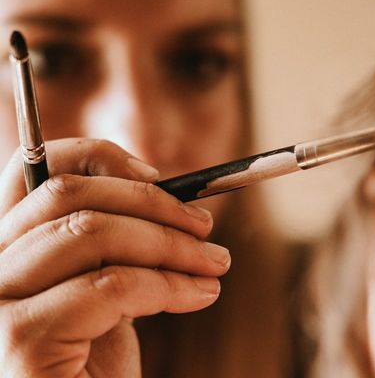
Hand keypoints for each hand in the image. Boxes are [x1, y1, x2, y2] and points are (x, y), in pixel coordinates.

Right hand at [0, 139, 230, 376]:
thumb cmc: (92, 368)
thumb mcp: (100, 290)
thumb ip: (108, 243)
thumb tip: (154, 187)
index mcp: (2, 251)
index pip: (33, 169)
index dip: (96, 156)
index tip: (156, 174)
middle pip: (66, 194)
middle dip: (151, 202)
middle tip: (204, 225)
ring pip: (90, 231)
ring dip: (170, 242)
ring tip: (214, 263)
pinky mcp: (20, 343)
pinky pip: (112, 284)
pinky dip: (169, 283)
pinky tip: (199, 294)